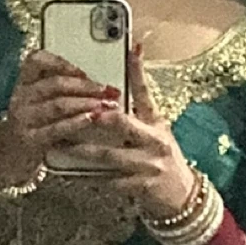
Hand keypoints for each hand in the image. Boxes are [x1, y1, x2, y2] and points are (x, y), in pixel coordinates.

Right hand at [0, 48, 121, 188]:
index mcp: (23, 83)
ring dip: (85, 103)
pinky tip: (91, 118)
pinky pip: (57, 128)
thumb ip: (58, 91)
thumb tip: (94, 85)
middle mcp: (21, 97)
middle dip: (84, 86)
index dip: (62, 63)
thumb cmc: (30, 127)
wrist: (7, 158)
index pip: (37, 61)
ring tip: (103, 104)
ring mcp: (24, 119)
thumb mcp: (38, 103)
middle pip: (55, 84)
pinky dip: (76, 122)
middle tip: (105, 90)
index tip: (83, 71)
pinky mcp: (30, 140)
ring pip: (58, 105)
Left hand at [43, 43, 197, 218]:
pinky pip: (110, 181)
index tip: (132, 49)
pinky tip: (74, 174)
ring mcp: (148, 164)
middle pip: (124, 123)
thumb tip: (116, 86)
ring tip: (64, 146)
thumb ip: (138, 110)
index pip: (145, 92)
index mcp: (156, 122)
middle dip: (100, 117)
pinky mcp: (140, 186)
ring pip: (110, 155)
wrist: (181, 194)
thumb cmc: (162, 158)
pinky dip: (90, 177)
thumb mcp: (156, 130)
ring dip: (85, 151)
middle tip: (80, 112)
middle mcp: (154, 140)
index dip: (138, 71)